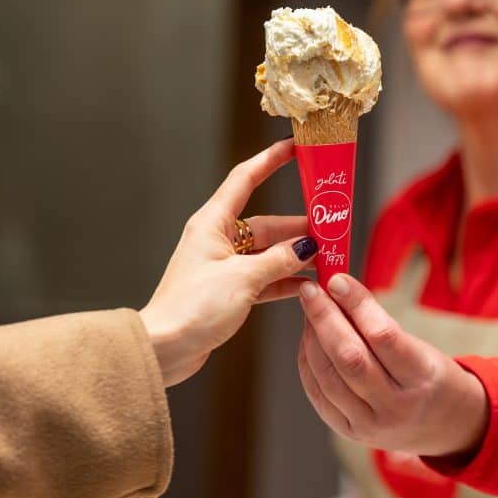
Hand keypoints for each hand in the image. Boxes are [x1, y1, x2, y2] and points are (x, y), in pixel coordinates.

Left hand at [140, 138, 318, 386]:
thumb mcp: (243, 278)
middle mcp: (219, 239)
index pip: (245, 178)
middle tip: (333, 228)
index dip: (271, 160)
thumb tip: (308, 246)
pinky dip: (287, 279)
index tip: (296, 148)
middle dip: (300, 226)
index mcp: (213, 223)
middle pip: (268, 223)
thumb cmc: (192, 307)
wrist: (164, 350)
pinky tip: (310, 284)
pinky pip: (266, 276)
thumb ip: (279, 260)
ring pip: (270, 251)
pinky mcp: (230, 289)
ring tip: (329, 258)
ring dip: (297, 256)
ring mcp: (226, 265)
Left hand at [296, 273, 488, 456]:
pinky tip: (309, 339)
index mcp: (422, 379)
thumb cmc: (432, 377)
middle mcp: (395, 407)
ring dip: (312, 338)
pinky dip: (309, 362)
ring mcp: (370, 425)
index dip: (357, 305)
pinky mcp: (350, 433)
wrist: (446, 427)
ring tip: (310, 311)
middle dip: (324, 318)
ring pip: (327, 376)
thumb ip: (381, 326)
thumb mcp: (422, 349)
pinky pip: (319, 394)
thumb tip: (339, 290)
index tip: (338, 280)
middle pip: (349, 358)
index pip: (383, 336)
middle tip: (311, 290)